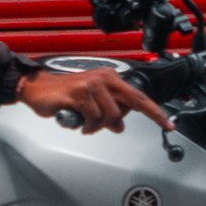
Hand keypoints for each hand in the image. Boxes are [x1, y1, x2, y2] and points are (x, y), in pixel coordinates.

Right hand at [18, 67, 170, 134]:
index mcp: (111, 78)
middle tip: (110, 127)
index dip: (155, 112)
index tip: (168, 124)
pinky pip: (92, 117)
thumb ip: (108, 112)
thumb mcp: (91, 103)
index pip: (139, 97)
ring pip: (110, 115)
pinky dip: (86, 125)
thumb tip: (120, 125)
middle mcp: (104, 78)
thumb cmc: (64, 94)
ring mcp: (92, 84)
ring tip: (85, 123)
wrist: (37, 88)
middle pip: (129, 104)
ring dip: (97, 126)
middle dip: (122, 121)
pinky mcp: (79, 93)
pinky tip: (78, 122)